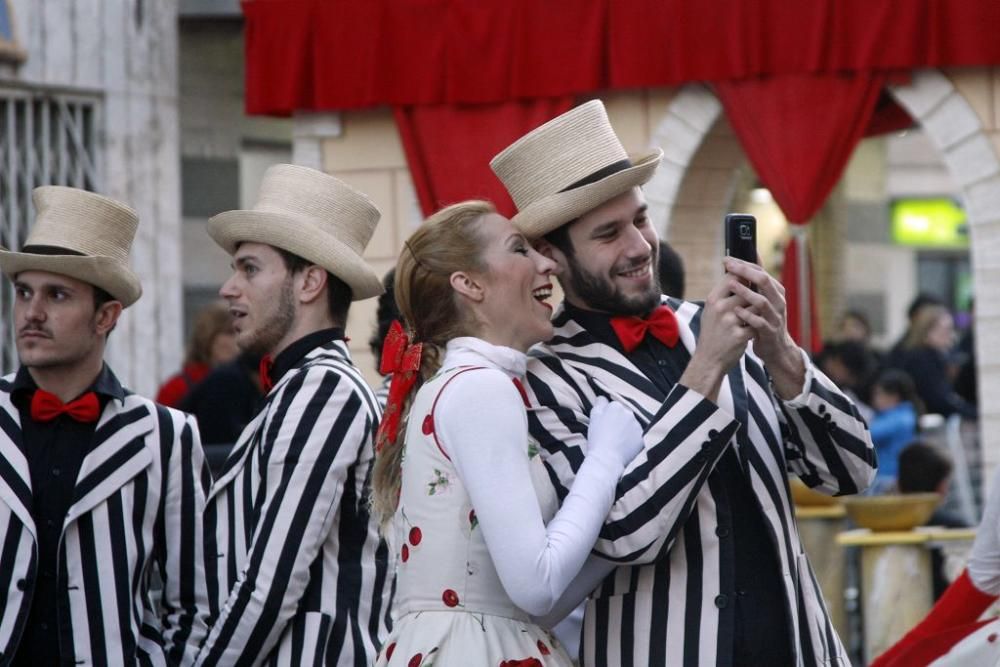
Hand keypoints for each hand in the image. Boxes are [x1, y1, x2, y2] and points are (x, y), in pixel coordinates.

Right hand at [586, 397, 643, 468]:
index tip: (605, 425)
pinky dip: (633, 438)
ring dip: (627, 429)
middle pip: (624, 414)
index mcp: (615, 406)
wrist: (606, 459)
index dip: (608, 416)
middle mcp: (628, 412)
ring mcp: (637, 424)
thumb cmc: (597, 439)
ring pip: (631, 423)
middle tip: (611, 433)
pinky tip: (625, 445)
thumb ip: (599, 404)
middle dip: (619, 420)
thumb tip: (603, 398)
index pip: (612, 406)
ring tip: (618, 440)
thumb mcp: (593, 418)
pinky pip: (638, 434)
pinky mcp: (642, 436)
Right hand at [679, 273, 753, 399]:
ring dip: (758, 311)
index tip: (750, 281)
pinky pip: (757, 324)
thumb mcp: (711, 310)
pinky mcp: (739, 336)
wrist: (708, 360)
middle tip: (754, 303)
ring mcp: (730, 322)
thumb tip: (739, 276)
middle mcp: (720, 308)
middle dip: (753, 296)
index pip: (732, 277)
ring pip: (755, 305)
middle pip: (747, 290)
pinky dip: (757, 327)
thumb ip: (724, 294)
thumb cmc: (712, 333)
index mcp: (713, 299)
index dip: (744, 276)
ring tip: (754, 317)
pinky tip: (753, 332)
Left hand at [722, 257, 793, 362]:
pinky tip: (736, 311)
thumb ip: (754, 284)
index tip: (727, 260)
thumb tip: (739, 262)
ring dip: (746, 292)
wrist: (775, 349)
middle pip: (764, 281)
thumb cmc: (764, 320)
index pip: (761, 271)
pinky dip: (747, 316)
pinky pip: (759, 322)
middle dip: (745, 272)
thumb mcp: (762, 300)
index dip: (744, 264)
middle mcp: (778, 301)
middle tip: (728, 266)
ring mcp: (775, 317)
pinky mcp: (770, 332)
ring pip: (762, 301)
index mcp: (775, 291)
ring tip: (731, 285)